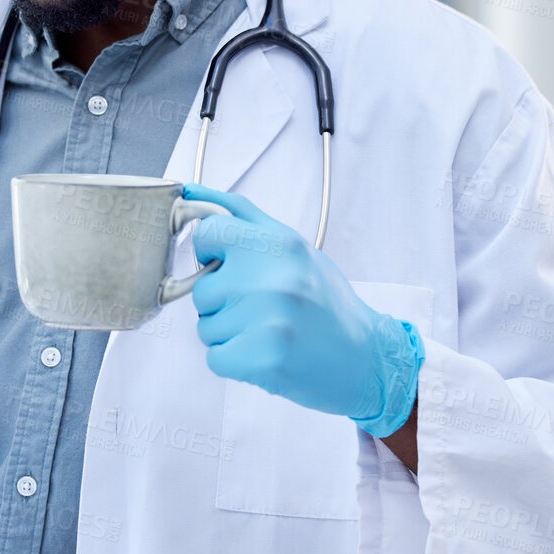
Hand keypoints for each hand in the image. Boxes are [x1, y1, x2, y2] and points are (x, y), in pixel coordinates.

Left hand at [183, 183, 422, 434]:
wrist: (365, 357)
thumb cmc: (323, 299)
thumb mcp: (291, 245)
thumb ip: (240, 214)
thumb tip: (189, 191)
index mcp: (279, 243)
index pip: (207, 232)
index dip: (212, 253)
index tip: (231, 265)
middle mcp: (273, 277)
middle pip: (201, 290)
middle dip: (223, 302)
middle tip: (260, 308)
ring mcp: (268, 321)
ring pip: (206, 328)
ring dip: (229, 333)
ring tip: (267, 331)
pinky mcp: (264, 360)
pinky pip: (214, 359)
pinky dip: (233, 361)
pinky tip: (264, 353)